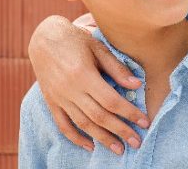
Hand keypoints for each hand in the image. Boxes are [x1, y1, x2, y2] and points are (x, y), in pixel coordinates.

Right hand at [28, 15, 147, 153]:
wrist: (43, 39)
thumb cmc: (76, 40)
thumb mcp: (98, 48)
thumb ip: (117, 68)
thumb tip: (137, 85)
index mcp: (83, 75)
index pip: (111, 101)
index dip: (129, 113)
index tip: (144, 122)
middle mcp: (70, 90)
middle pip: (99, 116)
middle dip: (120, 131)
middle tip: (137, 142)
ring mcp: (59, 98)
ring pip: (82, 124)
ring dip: (102, 138)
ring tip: (119, 148)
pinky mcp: (51, 102)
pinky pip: (63, 124)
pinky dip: (75, 137)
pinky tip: (90, 146)